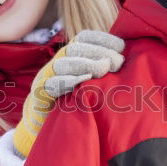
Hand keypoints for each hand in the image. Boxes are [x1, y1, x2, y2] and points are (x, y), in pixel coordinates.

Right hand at [12, 30, 124, 157]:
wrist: (46, 127)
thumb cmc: (77, 103)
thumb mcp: (93, 83)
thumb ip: (106, 71)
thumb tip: (127, 61)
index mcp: (71, 57)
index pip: (84, 38)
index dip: (102, 38)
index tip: (121, 46)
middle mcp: (58, 63)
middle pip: (76, 48)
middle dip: (99, 52)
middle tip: (117, 62)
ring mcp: (46, 78)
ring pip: (62, 63)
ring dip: (85, 64)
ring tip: (103, 70)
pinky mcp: (40, 95)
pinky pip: (50, 84)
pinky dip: (66, 81)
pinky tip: (82, 81)